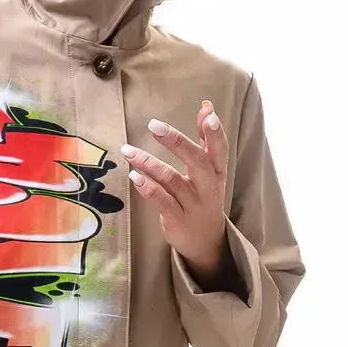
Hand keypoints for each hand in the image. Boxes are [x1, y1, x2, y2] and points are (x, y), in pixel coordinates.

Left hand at [121, 100, 231, 287]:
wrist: (205, 239)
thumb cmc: (203, 196)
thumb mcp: (210, 170)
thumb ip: (206, 140)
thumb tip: (207, 106)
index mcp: (218, 172)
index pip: (219, 149)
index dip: (214, 133)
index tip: (209, 114)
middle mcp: (209, 187)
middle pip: (197, 161)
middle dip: (176, 142)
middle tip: (154, 125)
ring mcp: (193, 205)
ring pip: (172, 181)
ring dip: (149, 163)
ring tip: (128, 151)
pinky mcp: (177, 219)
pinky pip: (161, 202)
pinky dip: (147, 189)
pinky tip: (133, 177)